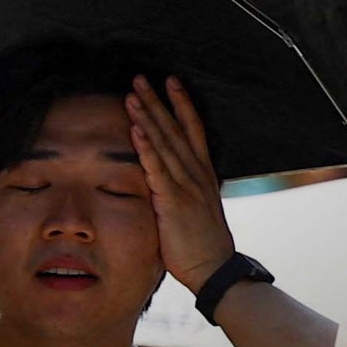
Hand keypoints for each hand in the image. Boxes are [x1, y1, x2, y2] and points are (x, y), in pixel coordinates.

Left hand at [125, 75, 234, 294]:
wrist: (214, 270)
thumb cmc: (202, 244)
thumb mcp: (195, 209)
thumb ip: (182, 190)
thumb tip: (167, 181)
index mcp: (202, 174)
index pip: (193, 130)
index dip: (182, 104)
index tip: (171, 81)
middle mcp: (196, 174)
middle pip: (176, 129)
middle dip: (158, 101)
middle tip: (141, 76)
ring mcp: (186, 186)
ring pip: (165, 143)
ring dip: (148, 117)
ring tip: (133, 94)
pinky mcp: (173, 201)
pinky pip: (157, 169)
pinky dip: (146, 148)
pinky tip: (135, 130)